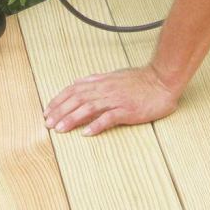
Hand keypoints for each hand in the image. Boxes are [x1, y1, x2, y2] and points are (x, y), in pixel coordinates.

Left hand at [43, 66, 180, 135]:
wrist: (161, 81)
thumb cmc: (140, 79)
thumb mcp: (114, 75)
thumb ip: (96, 79)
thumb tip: (78, 82)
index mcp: (101, 82)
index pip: (74, 90)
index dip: (58, 100)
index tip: (47, 111)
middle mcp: (105, 90)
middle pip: (77, 99)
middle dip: (60, 111)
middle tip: (48, 123)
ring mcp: (116, 100)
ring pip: (89, 108)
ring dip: (72, 119)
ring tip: (60, 129)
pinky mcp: (127, 110)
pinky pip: (109, 118)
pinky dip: (97, 125)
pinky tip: (86, 133)